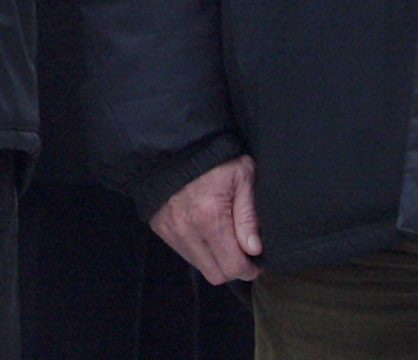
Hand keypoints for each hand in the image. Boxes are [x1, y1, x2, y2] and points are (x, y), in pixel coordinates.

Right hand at [150, 155, 261, 283]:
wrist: (176, 143)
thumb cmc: (215, 157)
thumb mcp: (243, 177)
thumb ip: (249, 216)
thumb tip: (254, 250)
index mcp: (210, 217)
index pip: (232, 266)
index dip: (250, 269)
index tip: (257, 262)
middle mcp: (187, 229)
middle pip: (215, 274)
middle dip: (233, 269)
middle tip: (244, 254)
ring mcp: (171, 230)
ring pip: (199, 265)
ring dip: (215, 260)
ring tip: (225, 239)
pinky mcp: (160, 228)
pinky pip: (183, 252)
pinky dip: (198, 249)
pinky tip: (206, 231)